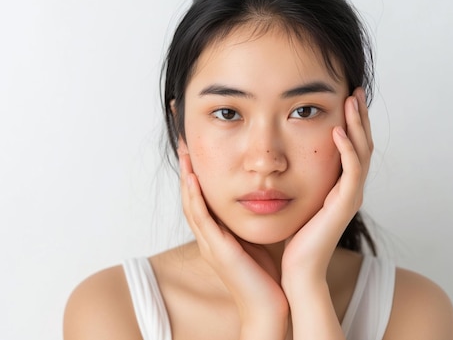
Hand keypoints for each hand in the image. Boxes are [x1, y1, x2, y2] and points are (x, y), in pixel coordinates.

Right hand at [179, 147, 288, 337]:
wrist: (269, 308)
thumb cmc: (265, 277)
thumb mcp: (254, 241)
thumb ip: (248, 222)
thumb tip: (258, 199)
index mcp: (216, 235)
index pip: (200, 199)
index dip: (195, 175)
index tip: (196, 151)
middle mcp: (208, 238)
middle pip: (189, 197)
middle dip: (185, 170)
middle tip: (183, 144)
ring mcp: (209, 244)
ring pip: (190, 204)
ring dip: (185, 178)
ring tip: (184, 153)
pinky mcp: (216, 250)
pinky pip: (200, 219)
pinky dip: (194, 198)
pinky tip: (192, 179)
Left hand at [281, 88, 373, 286]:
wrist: (296, 270)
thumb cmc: (290, 237)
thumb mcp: (291, 198)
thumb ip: (291, 178)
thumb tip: (272, 157)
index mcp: (336, 185)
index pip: (349, 146)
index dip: (348, 121)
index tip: (340, 95)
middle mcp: (347, 188)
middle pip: (360, 143)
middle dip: (358, 116)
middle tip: (354, 89)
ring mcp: (348, 196)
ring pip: (361, 152)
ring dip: (357, 124)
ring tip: (351, 100)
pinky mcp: (344, 205)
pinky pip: (352, 172)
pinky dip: (346, 149)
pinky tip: (337, 131)